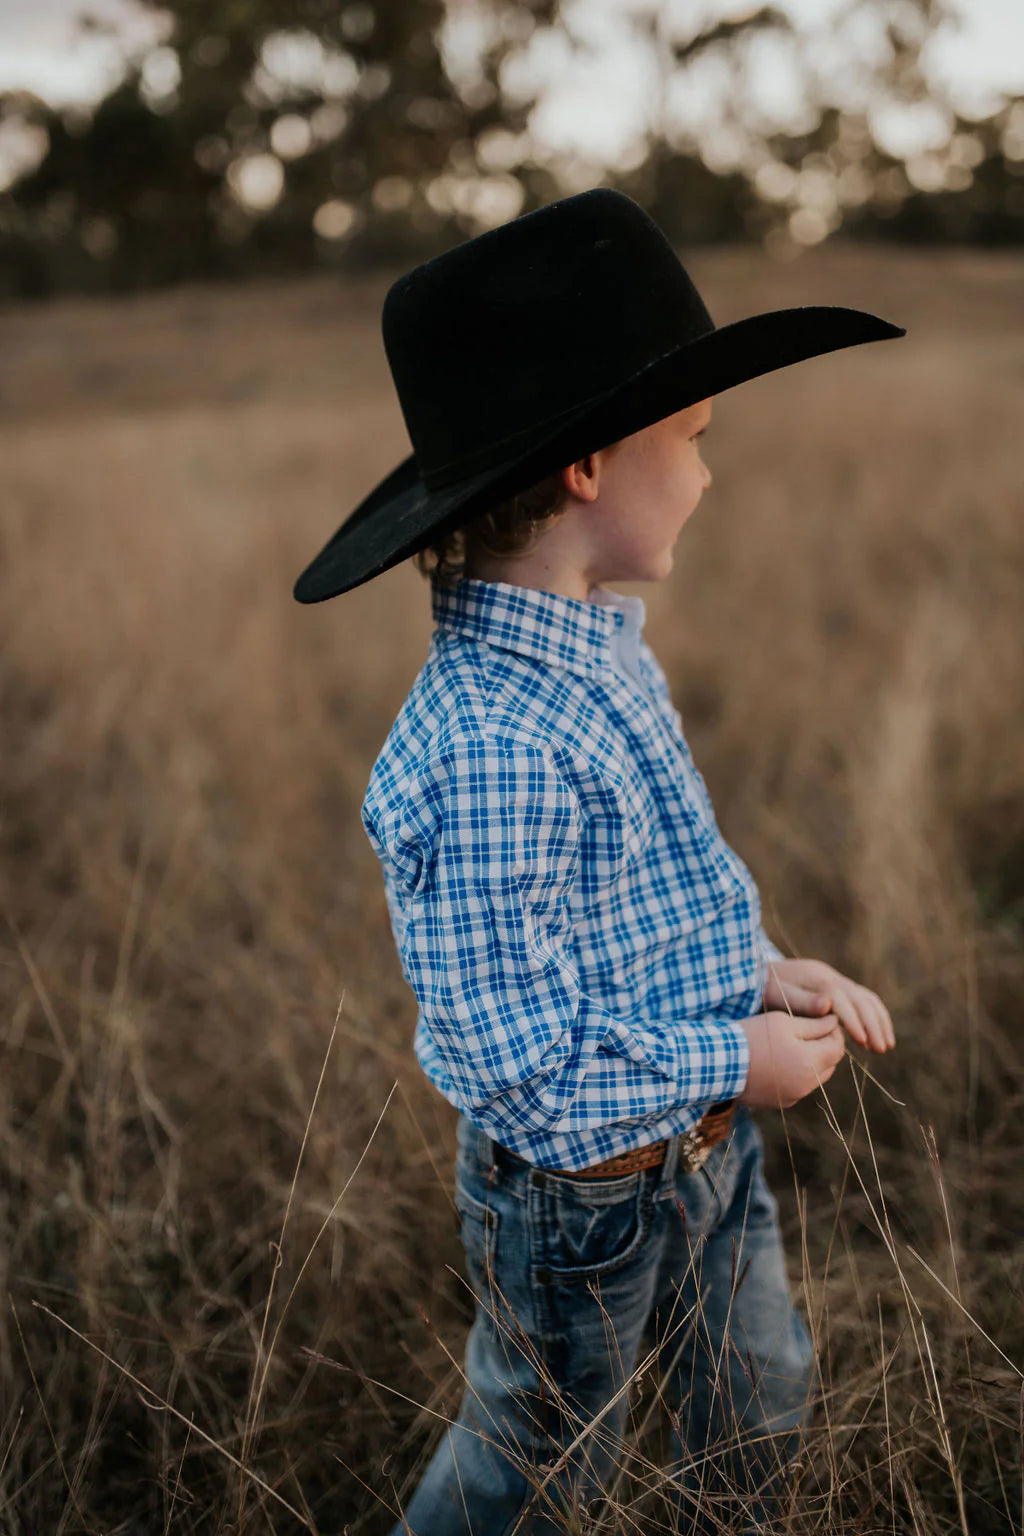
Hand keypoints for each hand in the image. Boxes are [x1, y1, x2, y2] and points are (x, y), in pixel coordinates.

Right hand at [739, 1010, 845, 1109]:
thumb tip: (834, 1023)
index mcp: (810, 1063)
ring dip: (812, 1062)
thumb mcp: (783, 1022)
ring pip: (816, 1077)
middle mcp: (807, 1085)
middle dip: (824, 1047)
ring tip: (793, 1046)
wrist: (719, 1062)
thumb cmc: (752, 1036)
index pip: (838, 1047)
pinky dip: (797, 1075)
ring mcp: (795, 1096)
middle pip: (829, 1064)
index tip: (824, 1020)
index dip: (834, 1032)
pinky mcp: (782, 1103)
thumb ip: (814, 1024)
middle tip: (810, 1031)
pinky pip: (799, 1087)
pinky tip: (780, 1062)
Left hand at [764, 957, 894, 1052]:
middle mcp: (831, 977)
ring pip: (867, 999)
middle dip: (873, 1025)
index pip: (842, 1000)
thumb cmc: (767, 988)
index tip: (863, 1042)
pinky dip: (877, 1015)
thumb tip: (826, 1005)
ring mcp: (837, 979)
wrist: (762, 972)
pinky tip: (881, 1032)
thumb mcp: (778, 995)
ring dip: (880, 1022)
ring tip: (886, 1046)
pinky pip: (865, 998)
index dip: (854, 1021)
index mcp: (817, 980)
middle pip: (860, 999)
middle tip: (880, 1049)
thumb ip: (802, 1001)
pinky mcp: (839, 986)